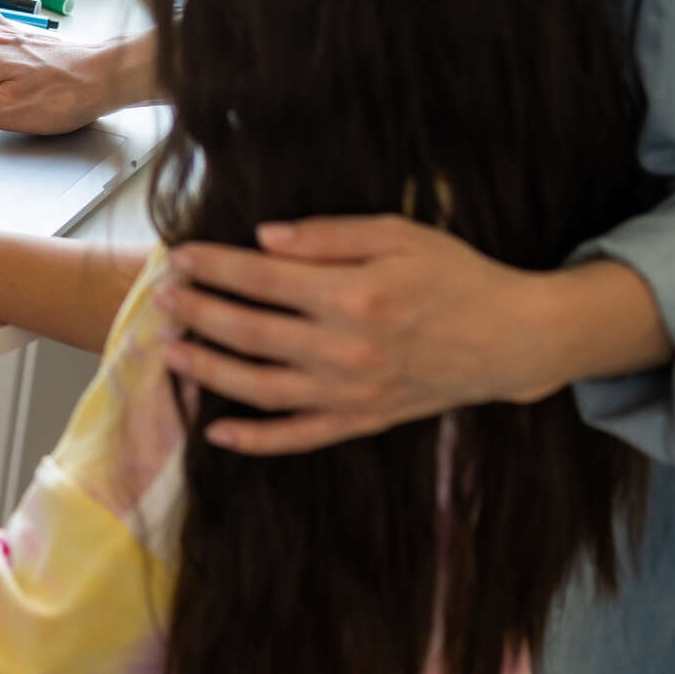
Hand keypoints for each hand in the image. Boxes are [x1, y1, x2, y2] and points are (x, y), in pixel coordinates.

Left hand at [155, 216, 557, 455]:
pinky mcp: (363, 420)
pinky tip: (217, 431)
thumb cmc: (454, 276)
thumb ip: (328, 235)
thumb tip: (263, 239)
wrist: (511, 339)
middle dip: (198, 313)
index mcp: (354, 295)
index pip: (262, 279)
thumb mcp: (398, 233)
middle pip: (250, 332)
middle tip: (162, 298)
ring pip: (261, 387)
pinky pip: (299, 437)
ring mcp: (352, 393)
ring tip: (169, 352)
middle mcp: (346, 349)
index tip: (181, 257)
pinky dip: (256, 440)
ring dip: (208, 370)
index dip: (215, 267)